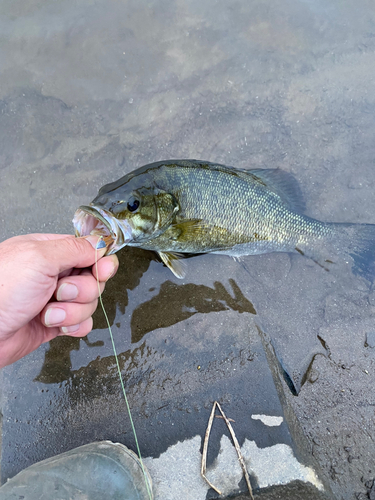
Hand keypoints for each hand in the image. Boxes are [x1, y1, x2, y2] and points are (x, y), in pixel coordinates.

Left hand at [0, 234, 118, 367]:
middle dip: (82, 289)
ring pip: (89, 303)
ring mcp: (54, 299)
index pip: (88, 251)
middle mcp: (52, 274)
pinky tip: (56, 325)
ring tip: (49, 311)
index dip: (100, 261)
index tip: (101, 270)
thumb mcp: (38, 258)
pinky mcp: (55, 322)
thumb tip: (99, 244)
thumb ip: (74, 248)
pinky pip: (82, 323)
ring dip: (73, 310)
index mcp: (47, 251)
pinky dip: (74, 326)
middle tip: (60, 291)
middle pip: (92, 278)